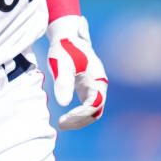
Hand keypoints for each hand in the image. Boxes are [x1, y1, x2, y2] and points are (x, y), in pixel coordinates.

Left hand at [46, 14, 107, 129]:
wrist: (66, 35)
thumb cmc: (65, 48)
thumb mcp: (62, 63)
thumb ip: (63, 81)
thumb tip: (64, 103)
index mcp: (98, 79)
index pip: (94, 103)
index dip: (81, 113)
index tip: (65, 117)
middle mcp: (99, 84)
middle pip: (96, 110)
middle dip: (80, 120)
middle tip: (61, 124)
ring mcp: (94, 86)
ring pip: (92, 110)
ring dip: (79, 120)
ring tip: (61, 124)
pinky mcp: (86, 88)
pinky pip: (86, 106)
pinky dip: (78, 115)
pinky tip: (65, 118)